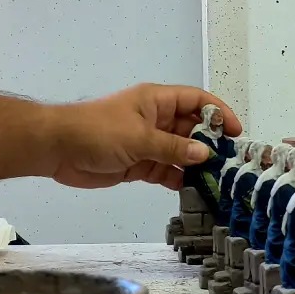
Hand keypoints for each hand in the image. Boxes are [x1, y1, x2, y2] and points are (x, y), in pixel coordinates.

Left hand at [46, 85, 240, 189]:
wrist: (58, 149)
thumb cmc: (98, 132)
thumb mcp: (139, 137)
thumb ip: (173, 148)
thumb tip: (205, 154)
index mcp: (157, 101)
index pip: (196, 101)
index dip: (219, 113)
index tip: (236, 132)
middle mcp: (156, 120)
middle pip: (192, 130)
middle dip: (211, 144)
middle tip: (231, 164)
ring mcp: (148, 143)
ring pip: (181, 153)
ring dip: (197, 166)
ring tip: (218, 182)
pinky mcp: (138, 164)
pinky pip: (166, 170)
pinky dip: (179, 180)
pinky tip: (194, 192)